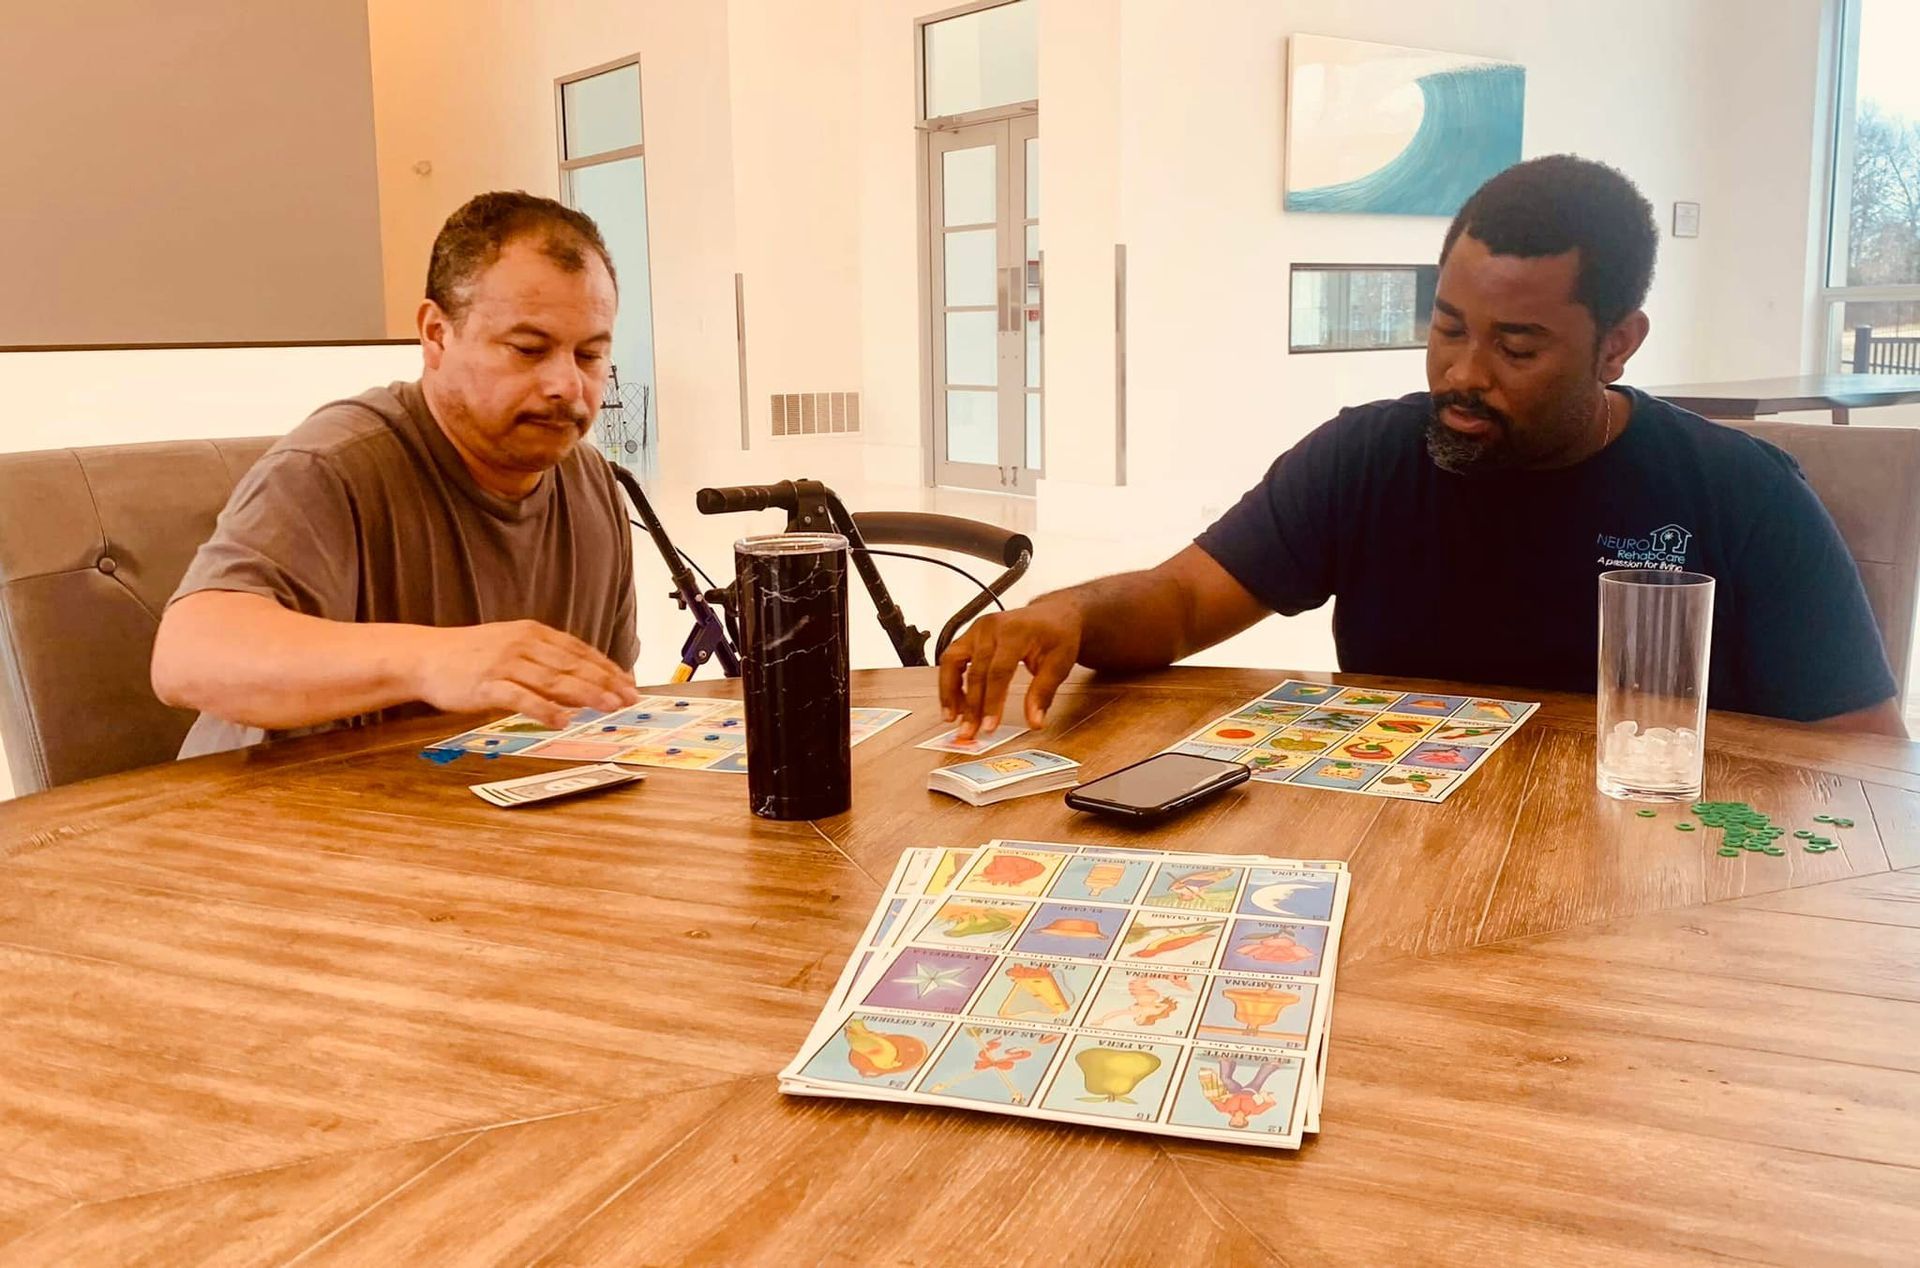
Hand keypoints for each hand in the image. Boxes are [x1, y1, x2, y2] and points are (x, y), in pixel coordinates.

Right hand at [412, 620, 640, 728]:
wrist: (425, 656)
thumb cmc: (471, 656)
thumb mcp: (512, 647)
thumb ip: (545, 661)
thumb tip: (581, 683)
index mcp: (532, 632)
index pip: (579, 650)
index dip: (607, 667)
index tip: (628, 683)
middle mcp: (522, 644)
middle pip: (572, 665)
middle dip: (605, 682)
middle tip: (629, 699)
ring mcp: (504, 664)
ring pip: (553, 680)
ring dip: (585, 695)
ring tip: (609, 707)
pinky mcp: (487, 686)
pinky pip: (521, 698)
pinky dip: (545, 710)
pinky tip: (563, 721)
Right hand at [937, 599, 1082, 739]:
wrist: (1053, 614)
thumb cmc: (1057, 635)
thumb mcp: (1059, 664)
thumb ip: (1043, 693)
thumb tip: (1034, 722)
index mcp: (1014, 632)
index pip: (998, 672)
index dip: (992, 702)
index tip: (989, 726)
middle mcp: (990, 627)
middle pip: (975, 671)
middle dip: (971, 706)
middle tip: (969, 731)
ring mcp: (977, 629)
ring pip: (952, 661)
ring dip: (949, 692)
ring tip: (951, 718)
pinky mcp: (970, 634)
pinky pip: (951, 658)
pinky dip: (949, 680)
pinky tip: (954, 701)